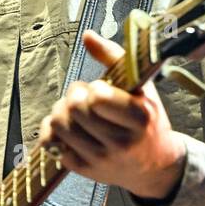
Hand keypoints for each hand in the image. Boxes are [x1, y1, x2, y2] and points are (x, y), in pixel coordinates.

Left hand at [38, 30, 186, 200]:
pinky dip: (54, 130)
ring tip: (76, 111)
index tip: (102, 90)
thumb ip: (114, 57)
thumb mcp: (142, 87)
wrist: (154, 166)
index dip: (94, 88)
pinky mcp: (83, 170)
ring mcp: (100, 159)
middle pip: (73, 107)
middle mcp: (121, 143)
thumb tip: (87, 35)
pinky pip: (50, 142)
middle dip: (74, 94)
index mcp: (140, 118)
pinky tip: (70, 127)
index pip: (97, 97)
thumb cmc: (147, 119)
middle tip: (85, 97)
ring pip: (58, 123)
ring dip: (62, 110)